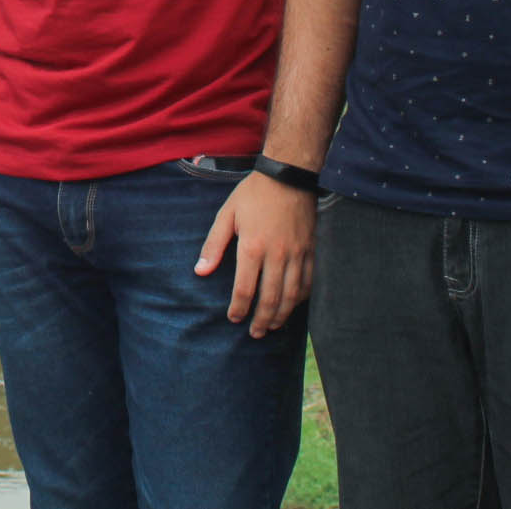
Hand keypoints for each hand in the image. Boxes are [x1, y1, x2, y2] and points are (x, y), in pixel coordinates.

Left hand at [194, 171, 314, 337]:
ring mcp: (297, 254)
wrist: (288, 176)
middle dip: (261, 320)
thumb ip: (213, 245)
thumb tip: (200, 272)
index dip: (239, 308)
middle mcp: (277, 255)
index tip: (233, 318)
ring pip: (292, 295)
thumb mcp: (226, 215)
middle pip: (270, 298)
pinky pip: (308, 282)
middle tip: (255, 334)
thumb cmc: (253, 194)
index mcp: (252, 247)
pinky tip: (292, 306)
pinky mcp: (311, 250)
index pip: (245, 289)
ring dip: (281, 315)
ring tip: (272, 326)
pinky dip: (301, 299)